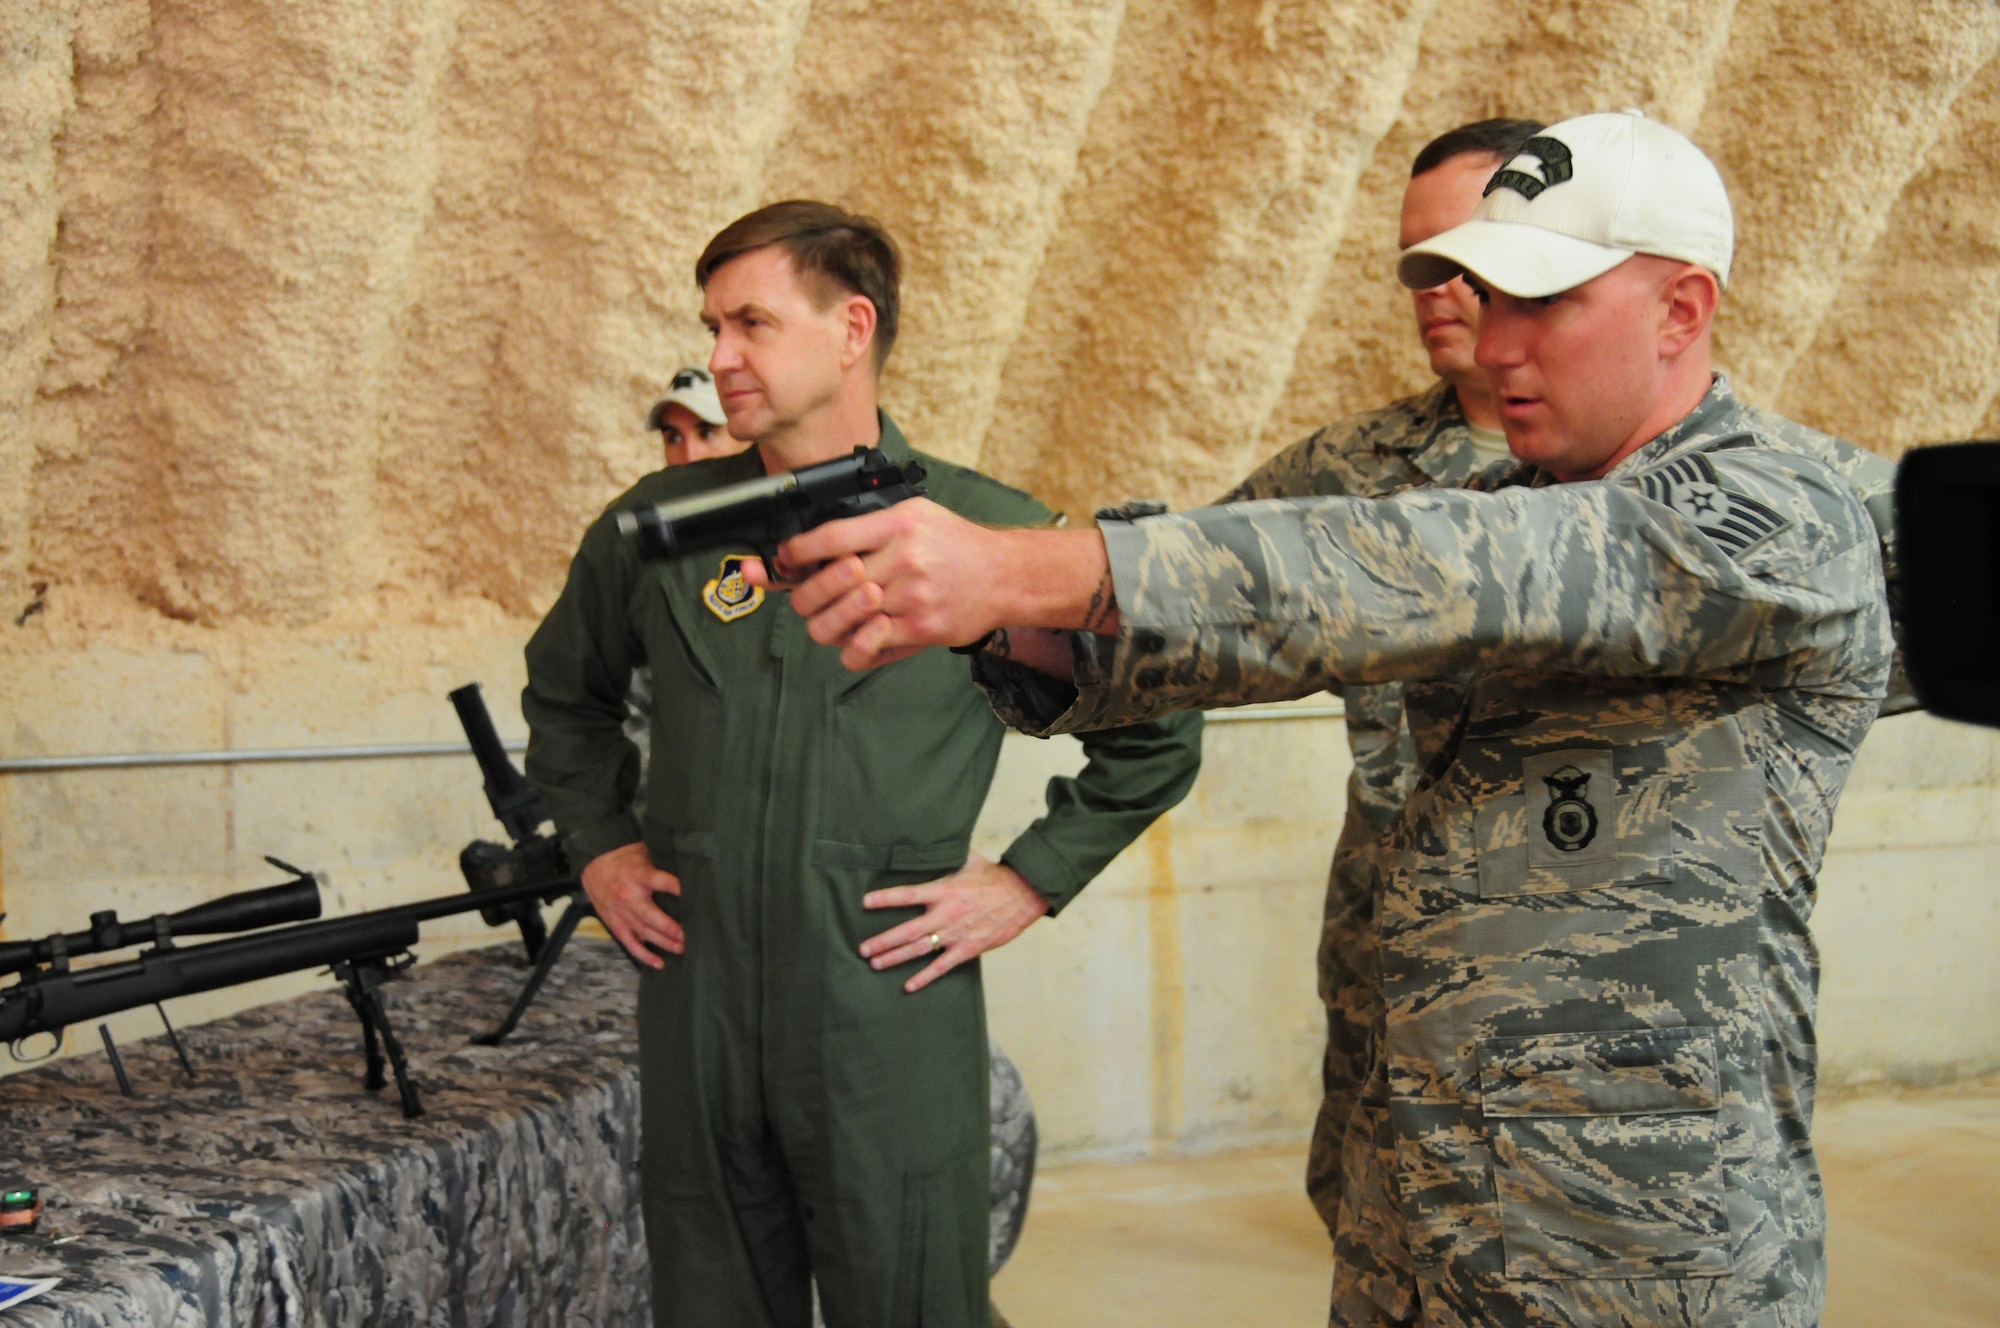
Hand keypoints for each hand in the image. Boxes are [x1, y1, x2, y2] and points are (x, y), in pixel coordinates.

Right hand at [580, 841, 683, 967]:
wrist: (594, 866)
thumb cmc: (626, 858)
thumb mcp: (644, 851)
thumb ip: (663, 861)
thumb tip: (691, 865)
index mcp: (638, 874)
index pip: (661, 881)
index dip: (677, 888)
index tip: (694, 896)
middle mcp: (628, 895)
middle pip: (651, 915)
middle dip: (670, 928)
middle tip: (689, 936)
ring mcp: (621, 912)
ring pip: (643, 932)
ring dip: (663, 943)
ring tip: (682, 948)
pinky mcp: (615, 924)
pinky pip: (630, 943)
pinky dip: (644, 955)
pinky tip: (659, 963)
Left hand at [741, 502, 1118, 670]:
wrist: (1004, 576)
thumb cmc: (956, 544)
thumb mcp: (915, 514)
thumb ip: (869, 526)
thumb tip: (817, 545)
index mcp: (897, 525)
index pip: (829, 538)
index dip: (796, 552)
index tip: (786, 558)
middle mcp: (902, 560)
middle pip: (826, 584)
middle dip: (804, 592)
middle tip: (806, 593)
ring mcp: (910, 598)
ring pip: (838, 621)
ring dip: (825, 622)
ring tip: (830, 616)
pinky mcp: (919, 629)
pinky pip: (864, 649)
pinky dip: (851, 647)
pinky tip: (857, 637)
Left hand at [858, 852, 1049, 992]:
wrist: (1023, 895)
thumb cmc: (995, 877)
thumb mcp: (969, 860)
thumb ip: (948, 857)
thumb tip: (932, 843)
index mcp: (944, 890)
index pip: (908, 894)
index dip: (885, 899)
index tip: (865, 903)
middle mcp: (946, 913)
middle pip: (908, 930)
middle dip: (883, 941)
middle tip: (863, 949)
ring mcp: (957, 933)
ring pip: (920, 949)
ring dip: (895, 958)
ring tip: (875, 964)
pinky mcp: (969, 948)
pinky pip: (943, 966)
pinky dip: (925, 977)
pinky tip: (909, 986)